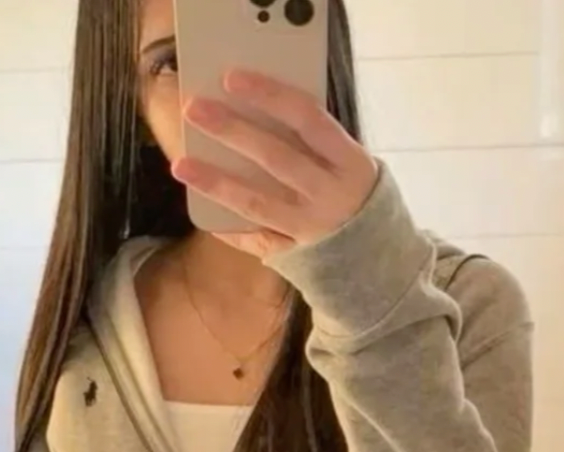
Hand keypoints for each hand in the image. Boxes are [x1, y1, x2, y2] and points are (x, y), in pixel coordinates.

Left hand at [173, 68, 378, 258]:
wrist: (382, 261)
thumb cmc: (358, 196)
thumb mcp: (350, 163)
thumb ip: (316, 141)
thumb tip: (259, 111)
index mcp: (349, 161)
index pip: (307, 118)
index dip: (269, 95)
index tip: (232, 78)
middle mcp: (330, 195)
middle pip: (275, 157)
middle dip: (232, 131)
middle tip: (195, 109)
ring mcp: (311, 229)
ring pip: (257, 202)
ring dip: (216, 182)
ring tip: (181, 164)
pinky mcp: (296, 256)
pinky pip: (256, 240)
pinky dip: (228, 228)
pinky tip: (201, 214)